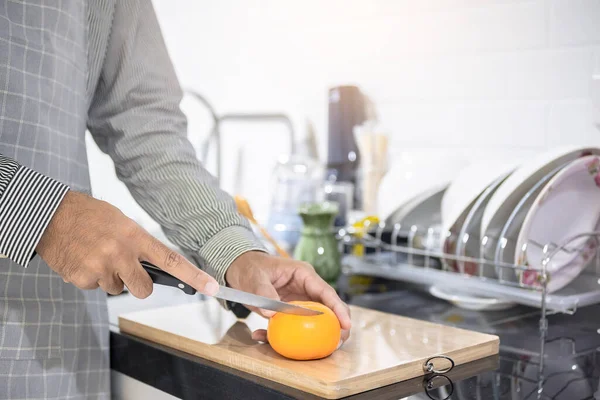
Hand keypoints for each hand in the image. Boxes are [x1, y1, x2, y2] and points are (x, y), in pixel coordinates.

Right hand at [36, 191, 218, 297]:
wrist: (51, 216)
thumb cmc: (91, 216)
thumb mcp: (122, 223)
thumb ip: (139, 245)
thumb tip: (155, 268)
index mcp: (135, 236)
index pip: (171, 260)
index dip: (194, 276)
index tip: (213, 287)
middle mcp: (120, 254)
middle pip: (143, 289)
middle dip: (139, 284)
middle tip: (126, 269)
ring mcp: (101, 268)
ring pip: (117, 289)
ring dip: (110, 278)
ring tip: (97, 255)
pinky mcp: (82, 279)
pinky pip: (95, 288)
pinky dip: (90, 278)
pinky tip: (83, 260)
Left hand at [225, 251, 351, 343]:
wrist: (240, 269)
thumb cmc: (251, 267)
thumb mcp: (256, 277)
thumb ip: (263, 292)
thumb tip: (271, 313)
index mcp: (304, 275)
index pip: (326, 292)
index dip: (338, 309)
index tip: (346, 325)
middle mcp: (305, 289)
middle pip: (328, 308)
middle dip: (337, 326)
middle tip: (338, 343)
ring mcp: (298, 301)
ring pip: (314, 320)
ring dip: (314, 336)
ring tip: (315, 351)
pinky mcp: (289, 312)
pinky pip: (292, 326)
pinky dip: (281, 336)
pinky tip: (262, 337)